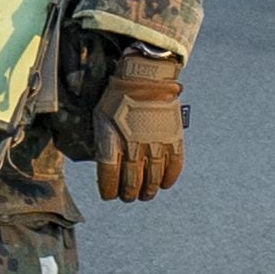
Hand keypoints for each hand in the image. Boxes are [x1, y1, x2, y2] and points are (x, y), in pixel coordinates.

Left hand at [88, 40, 187, 200]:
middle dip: (128, 193)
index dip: (108, 190)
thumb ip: (102, 144)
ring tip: (145, 194)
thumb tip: (105, 165)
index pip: (109, 177)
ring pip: (153, 179)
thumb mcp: (100, 119)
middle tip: (128, 196)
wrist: (144, 77)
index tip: (109, 195)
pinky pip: (174, 166)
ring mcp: (156, 144)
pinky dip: (170, 178)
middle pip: (131, 182)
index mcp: (112, 142)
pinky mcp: (173, 139)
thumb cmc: (118, 98)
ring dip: (148, 190)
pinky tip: (164, 184)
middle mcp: (134, 147)